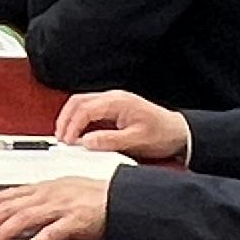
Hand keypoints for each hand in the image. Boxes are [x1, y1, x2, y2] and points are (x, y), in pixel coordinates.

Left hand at [0, 175, 111, 239]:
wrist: (122, 198)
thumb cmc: (94, 197)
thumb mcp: (61, 193)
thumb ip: (39, 202)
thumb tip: (16, 214)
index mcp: (44, 187)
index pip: (7, 194)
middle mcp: (49, 194)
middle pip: (10, 205)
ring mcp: (62, 206)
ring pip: (25, 217)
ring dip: (3, 230)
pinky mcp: (77, 220)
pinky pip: (54, 231)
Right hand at [51, 89, 190, 164]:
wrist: (179, 132)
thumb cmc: (162, 134)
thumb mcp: (136, 141)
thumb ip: (109, 141)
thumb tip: (86, 142)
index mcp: (117, 102)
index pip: (84, 109)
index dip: (72, 126)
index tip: (68, 142)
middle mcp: (113, 97)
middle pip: (78, 102)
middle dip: (65, 120)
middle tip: (60, 138)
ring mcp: (113, 100)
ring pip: (81, 103)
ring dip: (70, 118)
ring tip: (65, 136)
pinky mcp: (114, 107)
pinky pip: (89, 108)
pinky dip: (79, 118)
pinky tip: (78, 132)